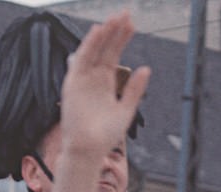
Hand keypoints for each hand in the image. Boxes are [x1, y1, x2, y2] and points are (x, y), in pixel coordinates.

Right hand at [59, 12, 149, 161]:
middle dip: (115, 31)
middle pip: (106, 48)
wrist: (89, 149)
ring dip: (104, 34)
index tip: (132, 24)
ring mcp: (83, 78)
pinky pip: (81, 59)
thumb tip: (146, 68)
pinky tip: (98, 31)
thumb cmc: (106, 135)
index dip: (122, 39)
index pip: (114, 54)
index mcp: (107, 83)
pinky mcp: (73, 82)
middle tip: (126, 13)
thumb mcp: (126, 109)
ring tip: (115, 18)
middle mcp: (95, 77)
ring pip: (94, 50)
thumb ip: (135, 90)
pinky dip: (89, 45)